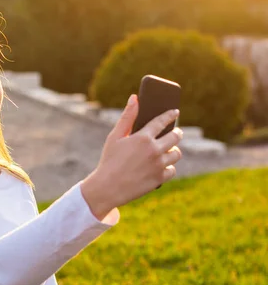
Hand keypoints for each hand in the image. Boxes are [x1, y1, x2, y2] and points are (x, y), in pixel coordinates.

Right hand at [81, 94, 182, 219]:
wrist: (107, 188)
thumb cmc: (109, 160)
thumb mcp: (114, 136)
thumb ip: (127, 117)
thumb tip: (135, 97)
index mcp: (142, 137)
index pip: (162, 121)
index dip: (170, 115)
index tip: (175, 112)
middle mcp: (154, 150)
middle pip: (175, 137)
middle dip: (177, 133)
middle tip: (175, 132)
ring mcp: (158, 165)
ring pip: (176, 154)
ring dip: (173, 150)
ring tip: (168, 150)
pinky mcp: (159, 179)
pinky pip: (172, 170)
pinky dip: (168, 167)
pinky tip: (162, 166)